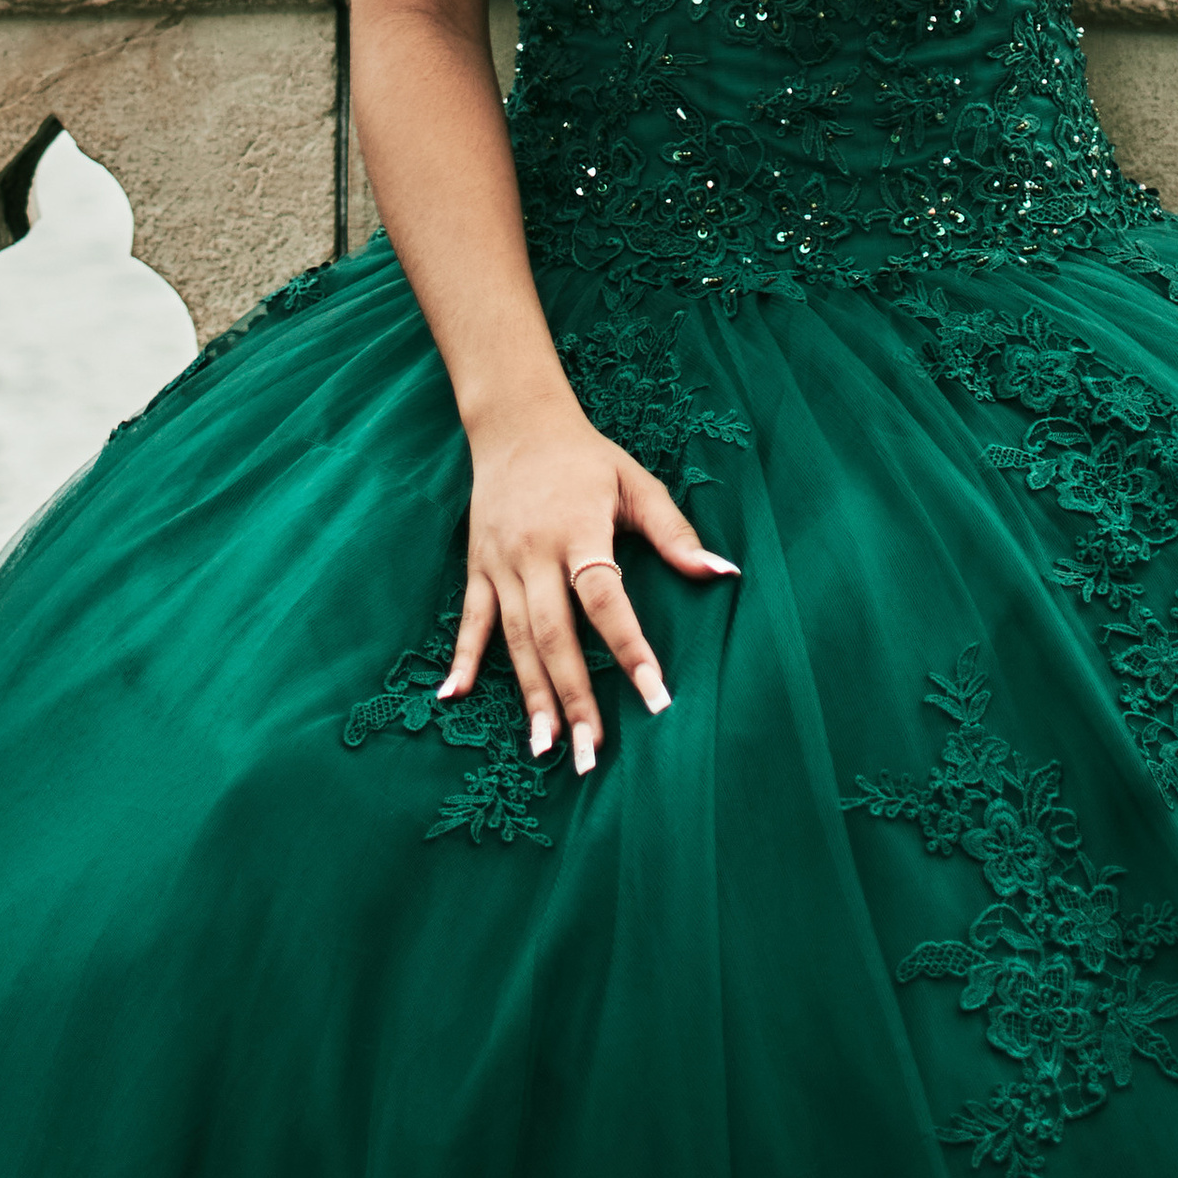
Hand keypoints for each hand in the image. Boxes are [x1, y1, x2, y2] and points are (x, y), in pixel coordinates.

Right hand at [436, 388, 739, 774]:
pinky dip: (462, 659)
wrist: (516, 424)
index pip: (606, 599)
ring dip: (530, 695)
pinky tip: (453, 698)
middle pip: (555, 634)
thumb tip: (723, 572)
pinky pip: (470, 620)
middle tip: (591, 754)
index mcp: (578, 530)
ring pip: (515, 639)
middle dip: (574, 697)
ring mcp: (500, 562)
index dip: (630, 648)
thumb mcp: (635, 484)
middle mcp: (535, 552)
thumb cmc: (587, 459)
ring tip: (544, 747)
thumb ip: (675, 532)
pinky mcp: (476, 567)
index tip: (655, 697)